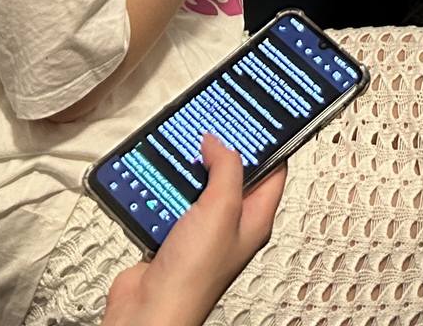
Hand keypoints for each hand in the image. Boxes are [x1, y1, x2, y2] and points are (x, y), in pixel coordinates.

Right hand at [104, 134, 285, 325]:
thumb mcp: (221, 210)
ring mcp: (199, 229)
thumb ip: (226, 170)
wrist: (149, 311)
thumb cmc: (193, 277)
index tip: (259, 116)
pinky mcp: (170, 233)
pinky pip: (169, 201)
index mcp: (255, 218)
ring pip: (197, 185)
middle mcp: (229, 223)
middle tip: (212, 122)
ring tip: (179, 143)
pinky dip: (162, 187)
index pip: (273, 170)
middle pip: (231, 175)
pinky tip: (155, 174)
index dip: (269, 142)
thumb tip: (221, 142)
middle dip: (220, 149)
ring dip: (186, 167)